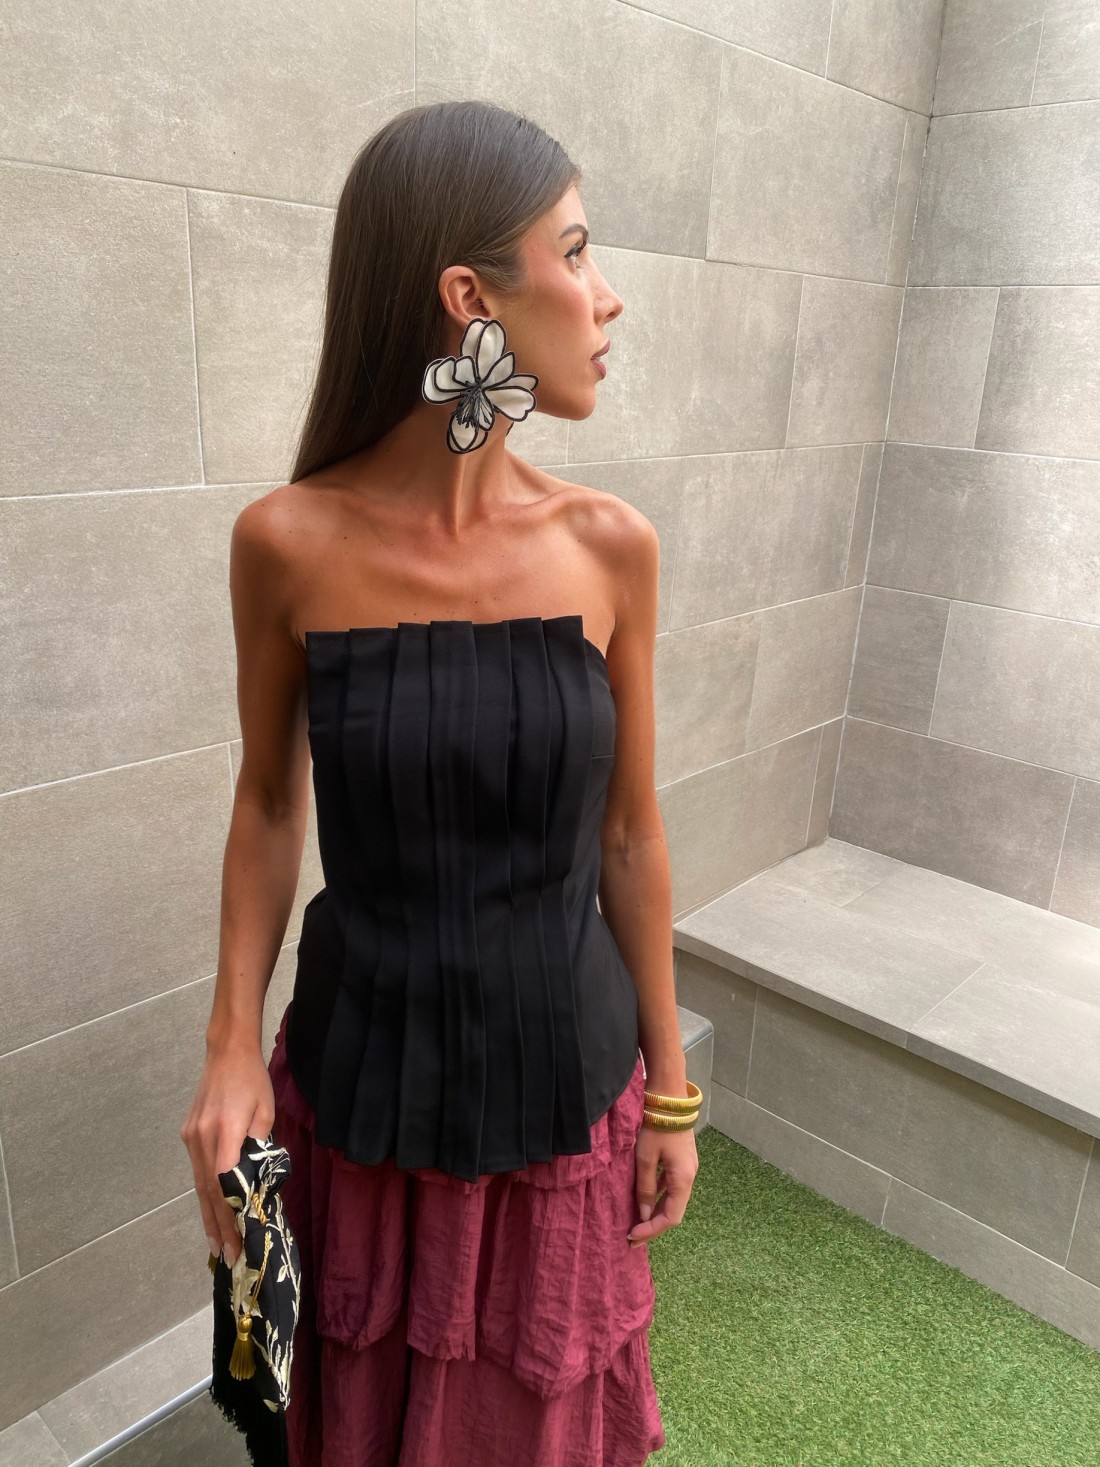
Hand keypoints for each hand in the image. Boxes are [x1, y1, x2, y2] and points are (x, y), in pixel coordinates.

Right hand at [180, 1040, 274, 1266]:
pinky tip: (210, 1212)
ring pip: (199, 1186)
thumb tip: (258, 1181)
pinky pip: (197, 1172)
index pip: (225, 1185)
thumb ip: (261, 1147)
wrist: (226, 1053)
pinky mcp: (188, 1135)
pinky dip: (204, 1195)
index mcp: (224, 1133)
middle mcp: (202, 1139)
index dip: (231, 1217)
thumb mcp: (266, 1113)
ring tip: (217, 1246)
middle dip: (220, 1227)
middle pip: (209, 1193)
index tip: (240, 1242)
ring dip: (208, 1216)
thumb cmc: (252, 1081)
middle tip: (228, 1257)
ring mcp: (191, 1138)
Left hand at [628, 1122, 698, 1246]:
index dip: (652, 1230)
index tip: (633, 1236)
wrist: (669, 1099)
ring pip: (673, 1199)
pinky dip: (659, 1196)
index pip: (670, 1217)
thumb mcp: (645, 1159)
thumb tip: (643, 1215)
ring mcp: (688, 1168)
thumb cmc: (656, 1128)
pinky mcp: (682, 1161)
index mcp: (683, 1179)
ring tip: (637, 1221)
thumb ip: (645, 1189)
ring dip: (656, 1212)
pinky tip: (646, 1198)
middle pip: (673, 1211)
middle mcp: (689, 1177)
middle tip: (633, 1236)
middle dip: (653, 1225)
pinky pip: (672, 1186)